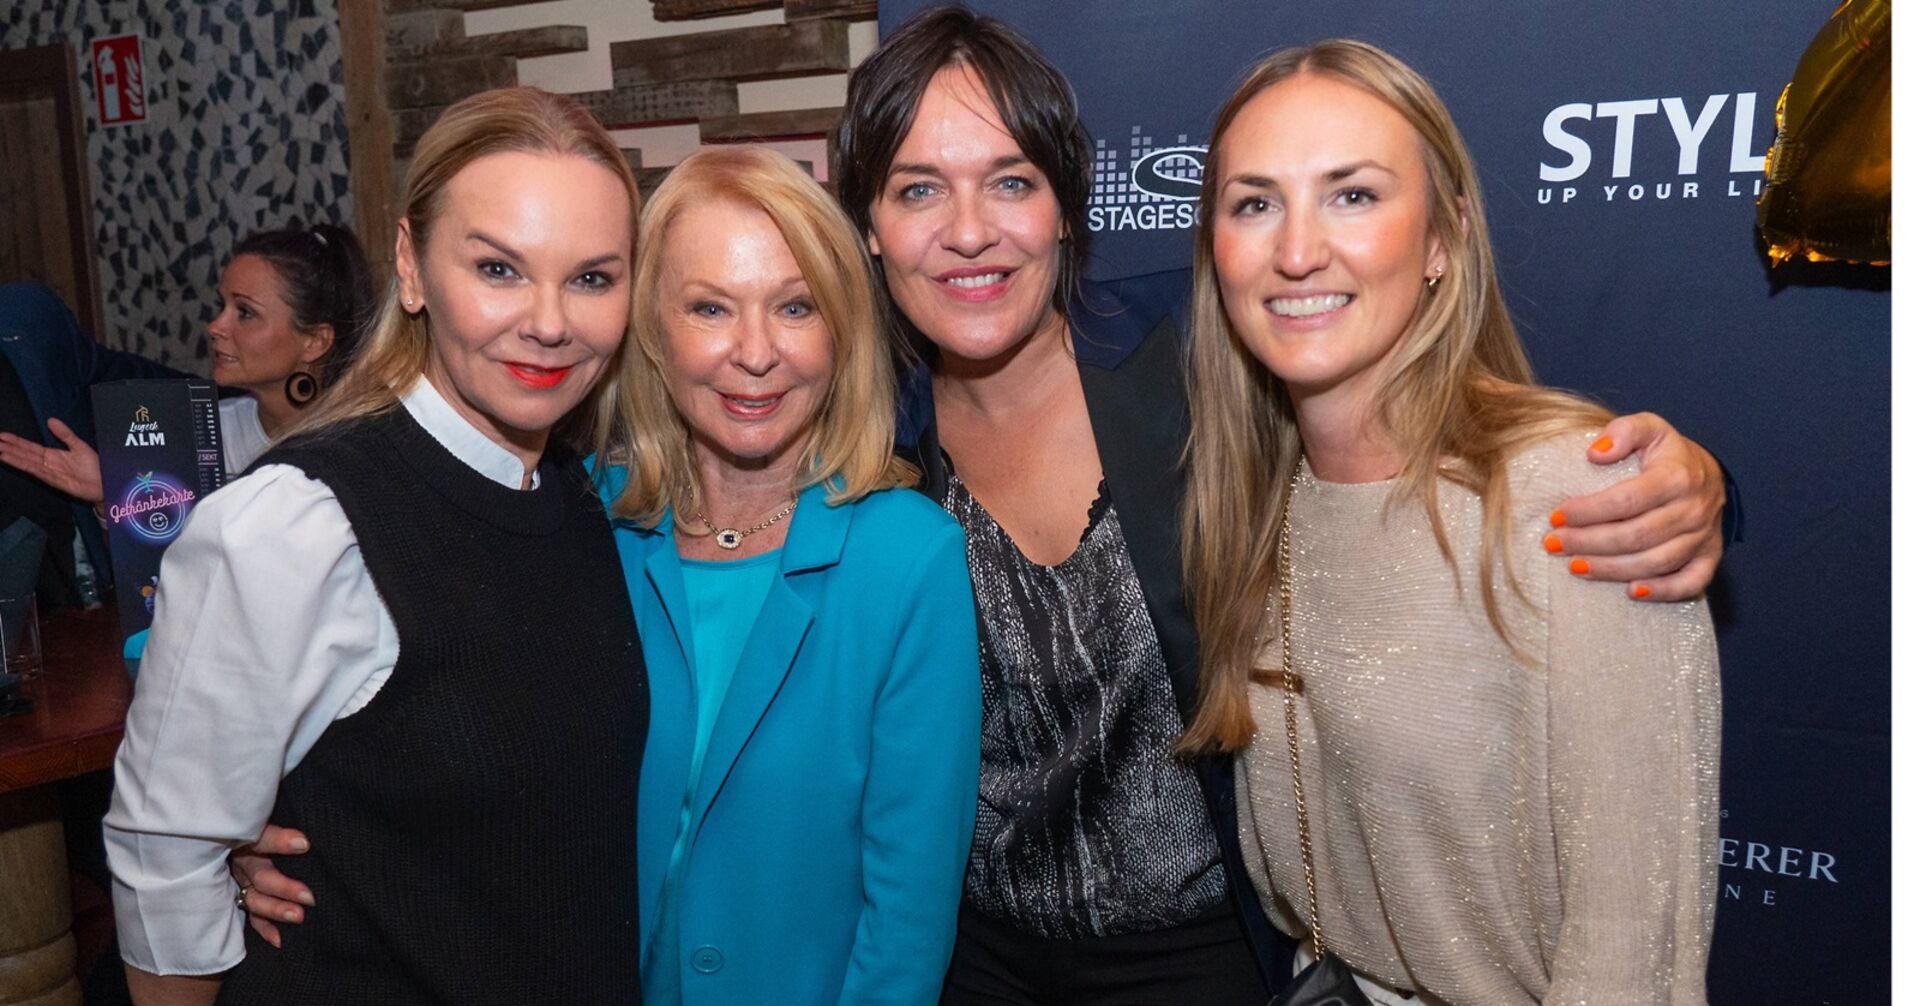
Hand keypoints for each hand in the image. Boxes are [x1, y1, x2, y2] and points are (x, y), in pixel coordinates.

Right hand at [0, 417, 105, 503]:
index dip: (16, 441)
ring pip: (31, 465)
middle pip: (25, 455)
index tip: (1, 435)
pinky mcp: (61, 484)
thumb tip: (50, 419)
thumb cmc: (92, 466)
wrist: (106, 482)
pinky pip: (45, 475)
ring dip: (16, 460)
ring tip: (1, 454)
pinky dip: (35, 470)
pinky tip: (25, 466)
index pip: (29, 447)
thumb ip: (65, 434)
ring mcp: (52, 474)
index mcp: (51, 455)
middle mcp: (48, 464)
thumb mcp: (78, 445)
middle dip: (10, 449)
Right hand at [230, 823, 313, 947]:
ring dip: (275, 909)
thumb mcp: (257, 819)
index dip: (279, 842)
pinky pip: (250, 914)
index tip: (304, 844)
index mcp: (242, 836)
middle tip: (309, 897)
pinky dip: (263, 927)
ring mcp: (237, 880)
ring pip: (253, 898)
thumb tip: (304, 837)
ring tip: (298, 917)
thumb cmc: (252, 824)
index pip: (260, 838)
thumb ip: (276, 828)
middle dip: (283, 887)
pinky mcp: (239, 895)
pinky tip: (279, 940)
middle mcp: (239, 861)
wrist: (220, 835)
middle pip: (259, 875)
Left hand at [1549, 412, 1724, 600]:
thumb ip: (1624, 431)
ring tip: (1574, 566)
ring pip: (1655, 562)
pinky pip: (1690, 582)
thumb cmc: (1668, 454)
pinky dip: (1663, 591)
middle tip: (1554, 544)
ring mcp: (1703, 536)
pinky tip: (1631, 592)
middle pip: (1635, 535)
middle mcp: (1693, 509)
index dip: (1588, 511)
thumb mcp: (1649, 428)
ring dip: (1611, 569)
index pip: (1626, 500)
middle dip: (1589, 542)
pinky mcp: (1708, 556)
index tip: (1556, 516)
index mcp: (1677, 477)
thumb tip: (1595, 452)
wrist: (1709, 474)